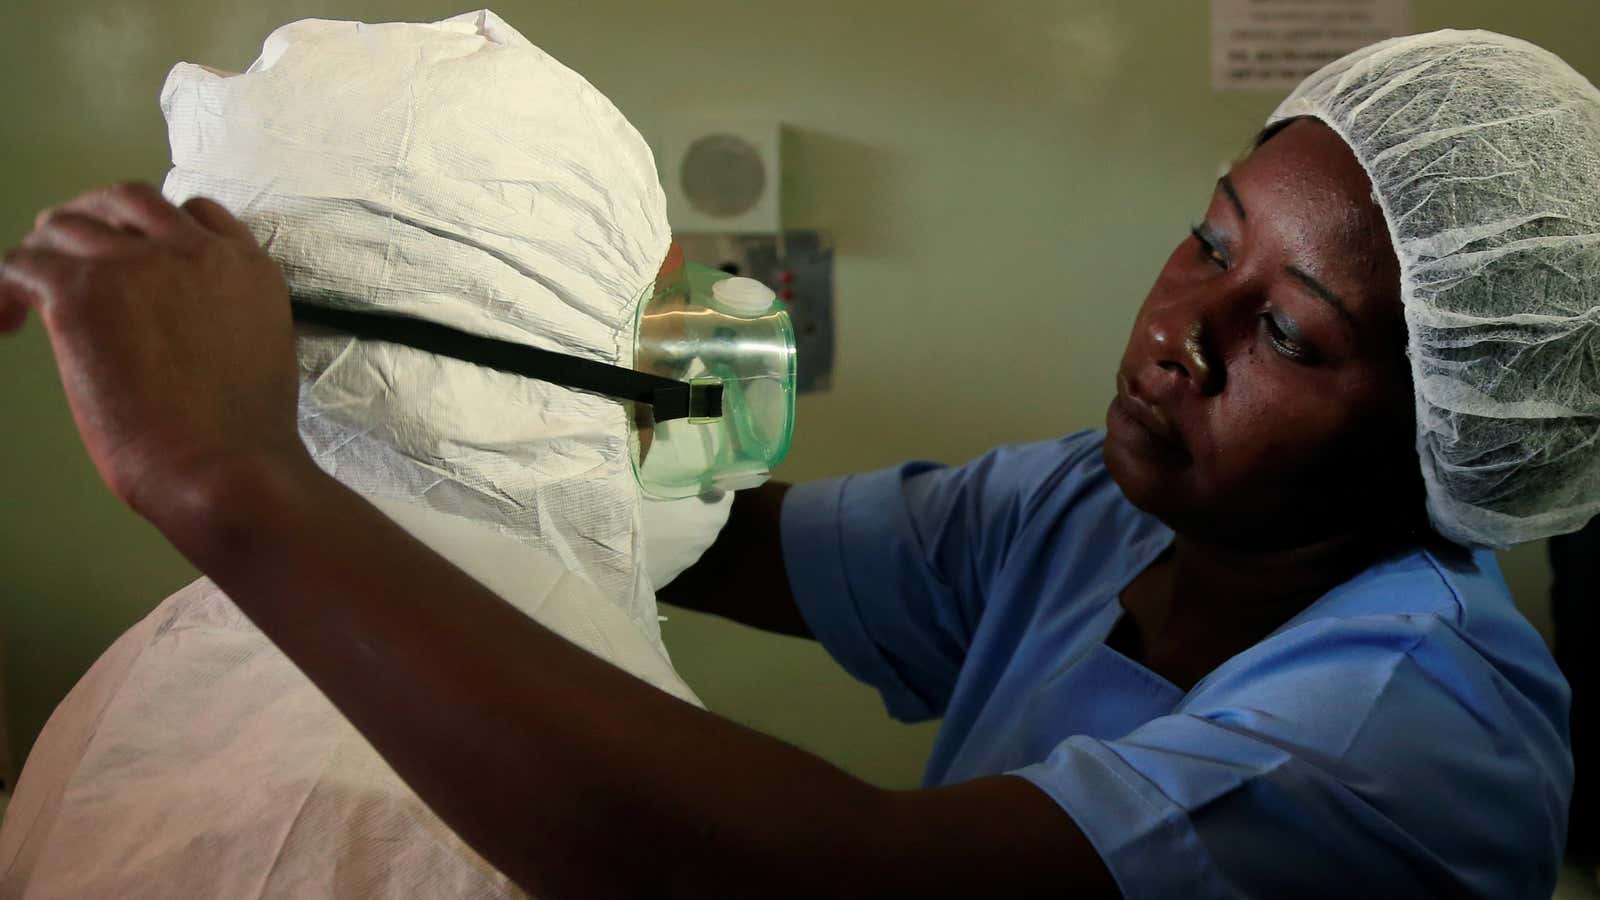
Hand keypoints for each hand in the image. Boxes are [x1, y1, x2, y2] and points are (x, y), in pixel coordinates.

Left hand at [0, 182, 309, 530]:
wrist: (225, 468)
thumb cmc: (246, 440)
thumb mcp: (260, 354)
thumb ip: (221, 320)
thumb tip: (176, 332)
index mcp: (247, 268)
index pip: (196, 213)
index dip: (156, 232)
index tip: (135, 262)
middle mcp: (195, 251)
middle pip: (127, 199)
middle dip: (92, 220)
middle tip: (69, 262)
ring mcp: (138, 264)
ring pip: (67, 223)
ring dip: (44, 252)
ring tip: (29, 296)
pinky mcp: (83, 290)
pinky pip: (19, 265)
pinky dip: (2, 291)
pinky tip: (6, 324)